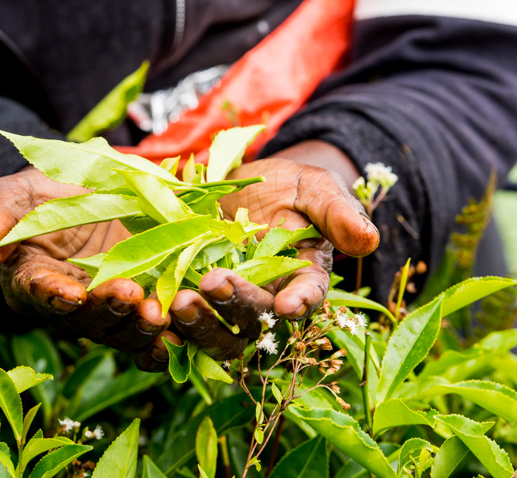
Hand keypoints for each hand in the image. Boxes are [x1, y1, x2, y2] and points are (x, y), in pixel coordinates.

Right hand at [0, 167, 178, 370]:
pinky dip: (169, 340)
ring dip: (141, 327)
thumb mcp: (15, 194)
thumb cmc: (42, 194)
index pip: (36, 290)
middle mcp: (69, 305)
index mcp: (30, 279)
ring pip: (122, 333)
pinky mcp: (144, 308)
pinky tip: (186, 334)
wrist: (86, 193)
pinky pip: (154, 337)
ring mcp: (109, 310)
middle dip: (107, 310)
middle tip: (129, 295)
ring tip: (161, 310)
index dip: (52, 293)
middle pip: (85, 319)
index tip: (68, 291)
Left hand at [168, 141, 378, 359]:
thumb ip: (338, 213)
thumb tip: (368, 240)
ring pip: (216, 333)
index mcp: (303, 278)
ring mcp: (225, 306)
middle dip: (237, 305)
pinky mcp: (188, 300)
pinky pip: (178, 326)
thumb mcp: (314, 187)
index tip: (289, 305)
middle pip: (255, 319)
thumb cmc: (287, 186)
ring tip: (177, 301)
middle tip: (213, 284)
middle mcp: (266, 300)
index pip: (308, 296)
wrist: (239, 183)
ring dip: (198, 323)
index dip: (301, 302)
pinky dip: (164, 326)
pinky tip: (148, 310)